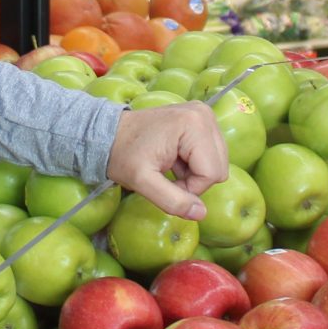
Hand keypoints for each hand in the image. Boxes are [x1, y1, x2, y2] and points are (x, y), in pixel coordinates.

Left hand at [107, 103, 227, 219]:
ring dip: (195, 173)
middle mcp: (204, 115)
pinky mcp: (200, 119)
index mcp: (194, 125)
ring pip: (217, 162)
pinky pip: (211, 153)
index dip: (191, 188)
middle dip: (195, 180)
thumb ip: (171, 200)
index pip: (212, 173)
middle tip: (168, 176)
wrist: (108, 133)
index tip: (166, 183)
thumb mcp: (142, 182)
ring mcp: (204, 115)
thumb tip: (201, 213)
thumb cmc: (122, 154)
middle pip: (218, 167)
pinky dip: (194, 163)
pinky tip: (174, 159)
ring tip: (169, 166)